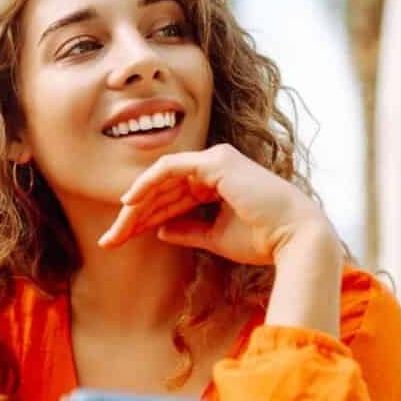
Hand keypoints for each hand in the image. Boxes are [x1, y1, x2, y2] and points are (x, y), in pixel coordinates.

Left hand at [97, 144, 336, 265]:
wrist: (292, 238)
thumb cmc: (262, 239)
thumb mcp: (214, 237)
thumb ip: (187, 230)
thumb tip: (159, 230)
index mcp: (216, 183)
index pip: (171, 200)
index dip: (144, 220)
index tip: (122, 240)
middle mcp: (214, 167)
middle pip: (162, 191)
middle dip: (133, 216)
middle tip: (109, 240)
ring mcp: (214, 160)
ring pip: (161, 181)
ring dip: (135, 206)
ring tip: (115, 231)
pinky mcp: (214, 162)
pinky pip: (169, 168)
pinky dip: (147, 183)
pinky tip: (129, 203)